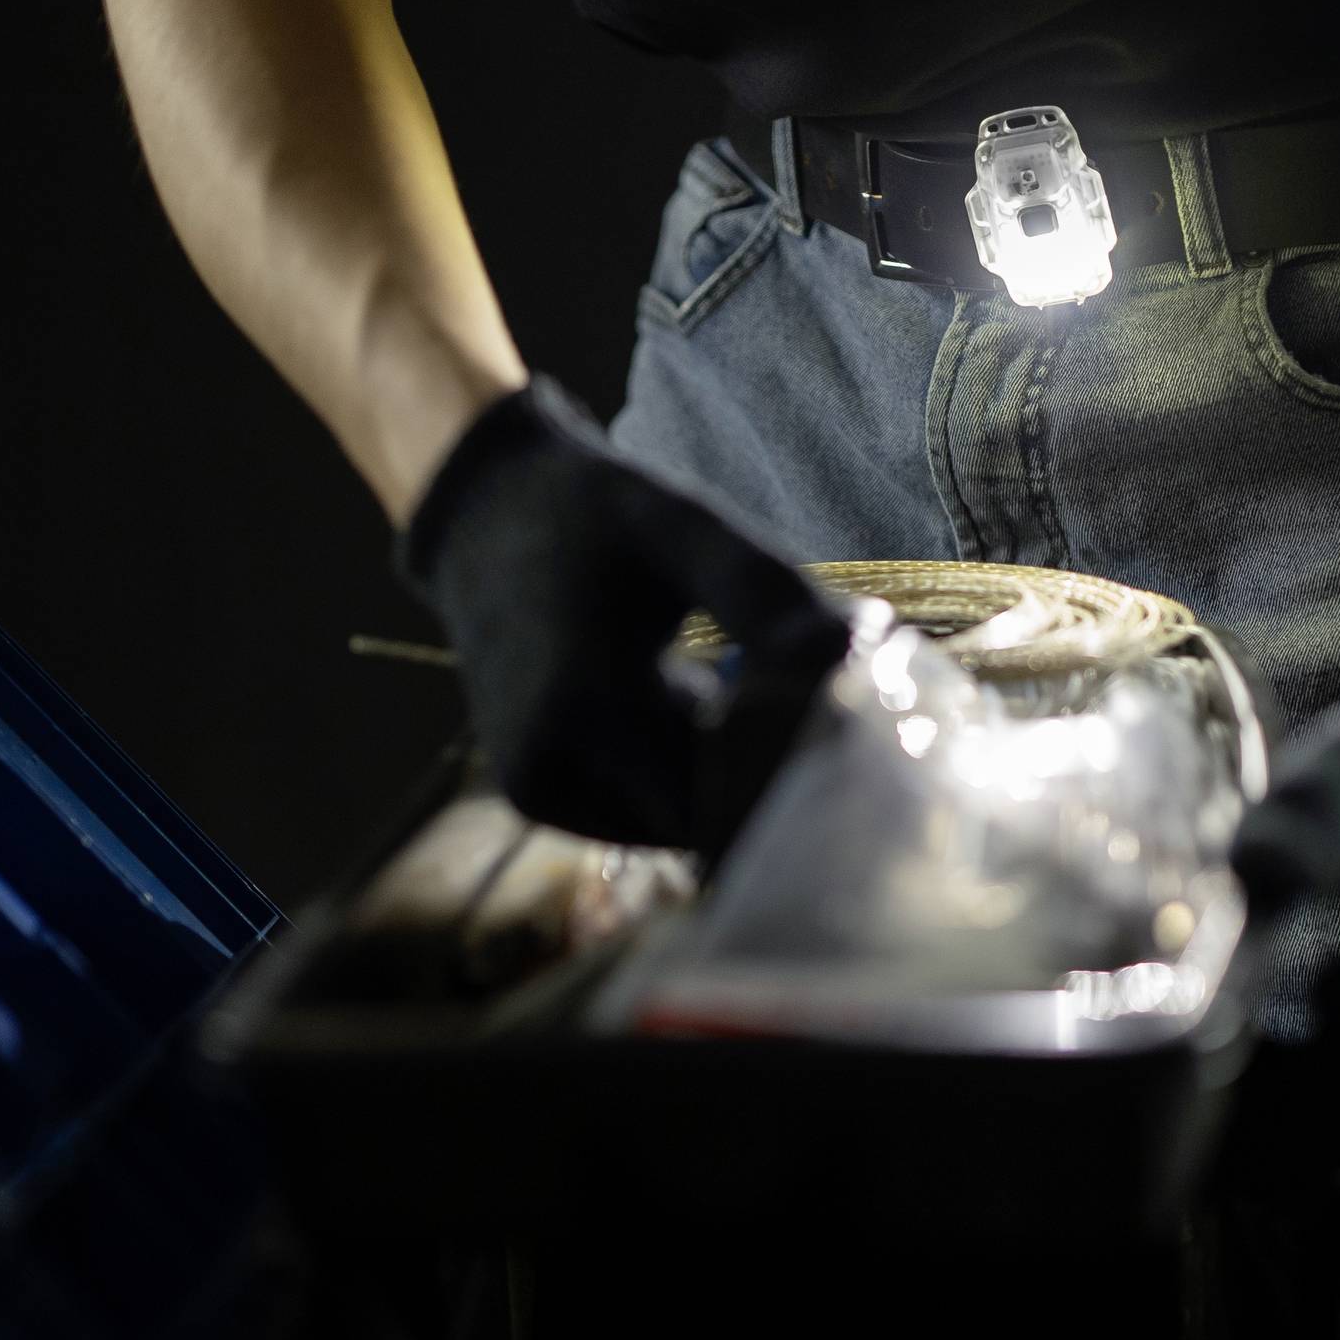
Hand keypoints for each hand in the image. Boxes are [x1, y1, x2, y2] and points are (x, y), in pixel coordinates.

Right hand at [394, 378, 848, 848]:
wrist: (483, 521)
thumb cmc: (597, 516)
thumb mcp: (684, 528)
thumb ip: (769, 595)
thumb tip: (856, 657)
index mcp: (592, 703)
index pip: (736, 789)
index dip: (803, 764)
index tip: (851, 719)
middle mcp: (554, 765)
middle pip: (712, 816)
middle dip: (772, 774)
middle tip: (821, 712)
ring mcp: (540, 790)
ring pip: (680, 822)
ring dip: (726, 776)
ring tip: (742, 696)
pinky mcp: (535, 796)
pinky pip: (642, 810)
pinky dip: (680, 775)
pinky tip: (688, 711)